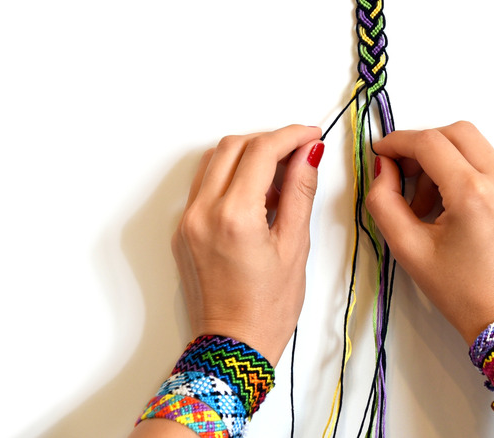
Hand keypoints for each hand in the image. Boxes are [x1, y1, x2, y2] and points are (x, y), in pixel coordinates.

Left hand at [171, 125, 322, 364]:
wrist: (233, 345)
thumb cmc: (268, 308)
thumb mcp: (294, 246)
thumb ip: (300, 192)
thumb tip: (308, 154)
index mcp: (234, 217)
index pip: (261, 151)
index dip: (290, 136)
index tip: (310, 136)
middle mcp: (202, 213)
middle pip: (232, 146)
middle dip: (268, 140)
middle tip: (298, 150)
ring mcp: (188, 221)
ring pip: (214, 162)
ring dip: (246, 154)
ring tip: (278, 173)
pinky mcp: (183, 231)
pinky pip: (205, 186)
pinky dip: (230, 176)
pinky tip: (256, 194)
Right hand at [366, 121, 493, 344]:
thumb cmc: (461, 293)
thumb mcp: (408, 249)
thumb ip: (383, 201)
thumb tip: (383, 167)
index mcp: (474, 195)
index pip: (429, 143)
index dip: (398, 142)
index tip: (381, 153)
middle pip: (457, 132)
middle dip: (424, 146)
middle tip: (404, 172)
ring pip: (477, 148)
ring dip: (447, 162)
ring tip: (430, 204)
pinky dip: (469, 176)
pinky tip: (456, 210)